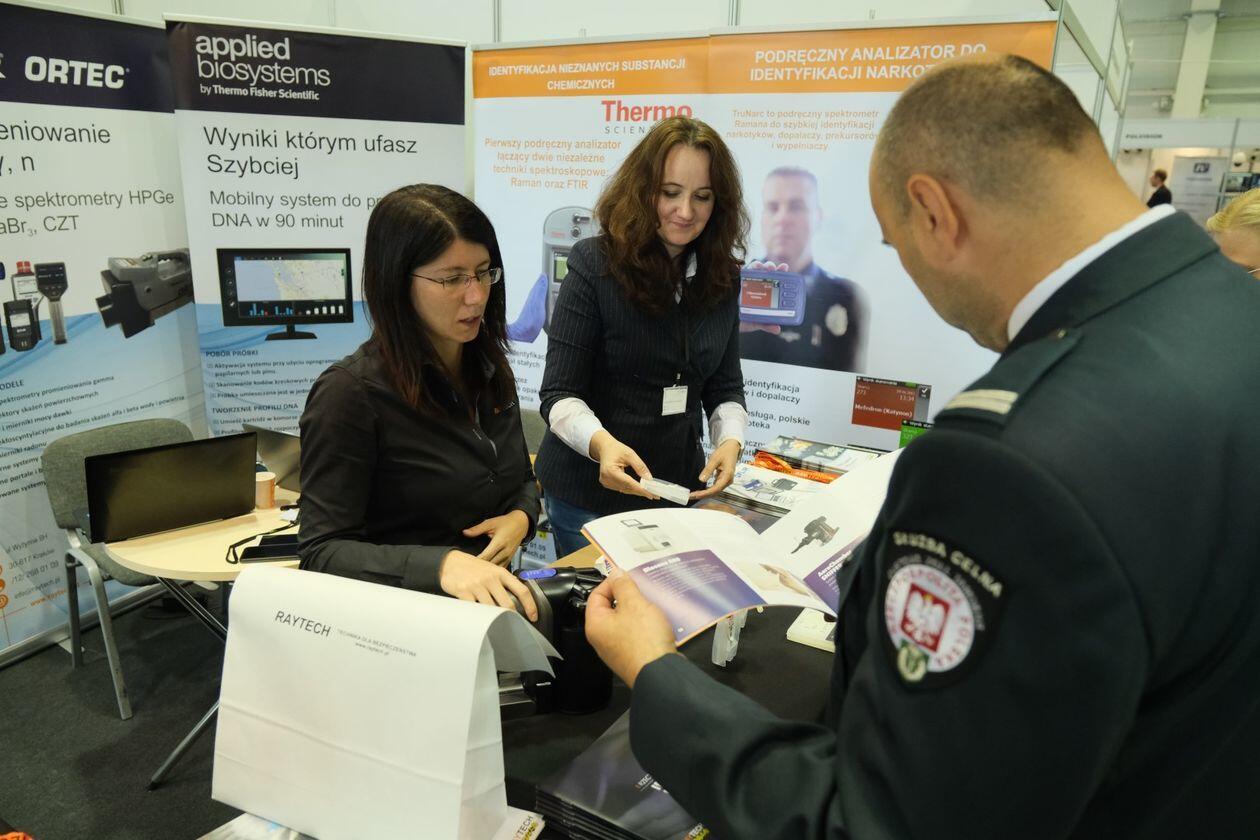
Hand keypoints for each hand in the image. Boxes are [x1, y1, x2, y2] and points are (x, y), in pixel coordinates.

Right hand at [439, 550, 537, 620]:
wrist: (451, 562)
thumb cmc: (474, 569)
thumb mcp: (492, 570)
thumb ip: (503, 583)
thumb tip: (518, 602)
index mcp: (501, 573)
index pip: (522, 590)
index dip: (530, 606)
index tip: (533, 617)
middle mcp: (491, 579)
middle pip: (507, 604)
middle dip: (512, 617)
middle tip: (513, 626)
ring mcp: (477, 585)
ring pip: (491, 609)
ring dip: (494, 619)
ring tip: (495, 626)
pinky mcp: (464, 592)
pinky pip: (474, 610)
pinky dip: (477, 617)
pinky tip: (479, 621)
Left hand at [463, 510, 530, 566]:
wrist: (521, 524)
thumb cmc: (506, 523)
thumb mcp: (491, 523)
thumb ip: (477, 529)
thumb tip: (465, 532)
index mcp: (499, 543)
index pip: (485, 556)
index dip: (476, 561)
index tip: (466, 564)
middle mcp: (505, 552)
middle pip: (490, 565)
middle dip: (480, 568)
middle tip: (468, 570)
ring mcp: (508, 557)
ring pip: (496, 569)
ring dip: (487, 571)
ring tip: (476, 572)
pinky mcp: (510, 559)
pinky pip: (501, 568)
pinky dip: (493, 571)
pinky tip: (486, 572)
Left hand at [584, 571, 677, 687]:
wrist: (660, 674)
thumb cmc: (644, 638)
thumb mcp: (634, 604)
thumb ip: (623, 585)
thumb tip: (615, 573)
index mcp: (595, 625)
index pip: (596, 595)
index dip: (611, 583)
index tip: (628, 578)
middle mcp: (602, 639)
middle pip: (610, 609)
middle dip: (627, 597)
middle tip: (643, 590)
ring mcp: (616, 651)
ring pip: (624, 622)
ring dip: (638, 611)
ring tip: (653, 604)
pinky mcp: (632, 657)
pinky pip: (635, 635)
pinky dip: (644, 626)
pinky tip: (658, 622)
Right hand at [589, 430, 656, 498]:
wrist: (605, 449)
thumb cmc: (616, 449)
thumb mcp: (630, 454)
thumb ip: (640, 466)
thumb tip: (649, 479)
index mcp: (610, 470)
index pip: (628, 483)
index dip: (641, 489)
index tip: (652, 494)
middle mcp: (606, 478)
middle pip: (627, 488)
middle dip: (642, 491)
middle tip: (655, 495)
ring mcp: (606, 482)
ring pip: (625, 490)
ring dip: (637, 491)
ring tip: (650, 491)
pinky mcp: (607, 484)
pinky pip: (622, 488)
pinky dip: (631, 488)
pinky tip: (640, 488)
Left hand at [690, 439, 741, 499]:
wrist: (731, 448)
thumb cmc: (724, 452)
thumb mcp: (714, 459)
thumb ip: (708, 470)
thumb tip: (701, 480)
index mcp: (728, 475)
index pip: (716, 488)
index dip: (705, 493)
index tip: (696, 495)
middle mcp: (728, 481)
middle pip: (715, 492)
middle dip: (703, 495)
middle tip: (691, 496)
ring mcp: (725, 481)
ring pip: (715, 491)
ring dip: (704, 494)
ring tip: (693, 495)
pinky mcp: (722, 480)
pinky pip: (714, 488)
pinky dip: (707, 490)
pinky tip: (699, 492)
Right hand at [738, 260, 788, 333]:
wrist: (725, 325)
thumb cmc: (741, 322)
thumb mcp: (755, 323)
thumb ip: (766, 324)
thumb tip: (777, 329)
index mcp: (764, 292)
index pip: (774, 278)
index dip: (780, 271)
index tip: (784, 267)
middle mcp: (755, 285)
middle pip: (764, 271)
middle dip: (769, 266)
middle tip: (771, 269)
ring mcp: (743, 282)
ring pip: (751, 268)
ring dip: (757, 265)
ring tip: (759, 267)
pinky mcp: (732, 283)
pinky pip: (735, 272)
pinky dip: (739, 268)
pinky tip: (742, 268)